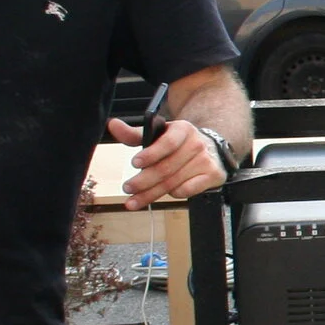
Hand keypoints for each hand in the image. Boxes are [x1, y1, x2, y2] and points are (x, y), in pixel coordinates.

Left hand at [108, 115, 226, 208]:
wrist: (211, 149)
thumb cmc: (178, 143)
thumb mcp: (158, 135)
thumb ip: (134, 134)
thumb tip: (113, 125)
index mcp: (182, 129)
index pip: (167, 143)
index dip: (150, 154)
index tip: (134, 163)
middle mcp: (196, 144)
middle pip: (166, 168)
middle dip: (143, 181)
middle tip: (127, 188)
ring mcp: (206, 161)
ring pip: (173, 182)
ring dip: (151, 193)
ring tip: (134, 200)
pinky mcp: (212, 176)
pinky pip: (187, 190)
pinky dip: (173, 194)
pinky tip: (165, 193)